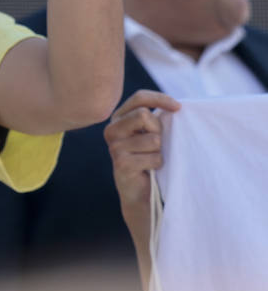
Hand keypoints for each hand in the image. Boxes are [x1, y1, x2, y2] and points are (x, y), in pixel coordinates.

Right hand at [103, 90, 180, 219]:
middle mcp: (111, 130)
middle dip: (159, 130)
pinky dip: (158, 165)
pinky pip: (154, 157)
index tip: (178, 107)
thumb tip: (177, 107)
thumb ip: (154, 119)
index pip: (138, 98)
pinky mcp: (121, 163)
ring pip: (153, 139)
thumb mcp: (151, 134)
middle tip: (157, 145)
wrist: (141, 192)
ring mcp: (114, 147)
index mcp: (119, 119)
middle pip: (144, 115)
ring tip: (151, 160)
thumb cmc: (150, 159)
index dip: (160, 99)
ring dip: (160, 151)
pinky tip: (149, 170)